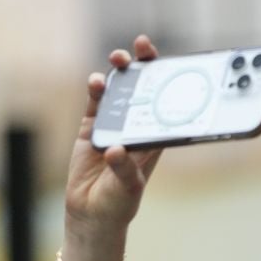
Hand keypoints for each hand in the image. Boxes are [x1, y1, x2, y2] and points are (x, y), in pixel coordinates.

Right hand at [61, 36, 164, 260]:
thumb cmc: (119, 202)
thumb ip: (124, 169)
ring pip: (118, 90)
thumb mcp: (129, 187)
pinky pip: (95, 103)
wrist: (92, 213)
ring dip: (119, 72)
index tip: (169, 62)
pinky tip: (96, 81)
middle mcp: (136, 126)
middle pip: (143, 88)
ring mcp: (113, 124)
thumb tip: (115, 150)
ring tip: (118, 59)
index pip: (165, 101)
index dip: (168, 79)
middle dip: (143, 64)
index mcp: (154, 137)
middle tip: (142, 47)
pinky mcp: (91, 127)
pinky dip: (96, 90)